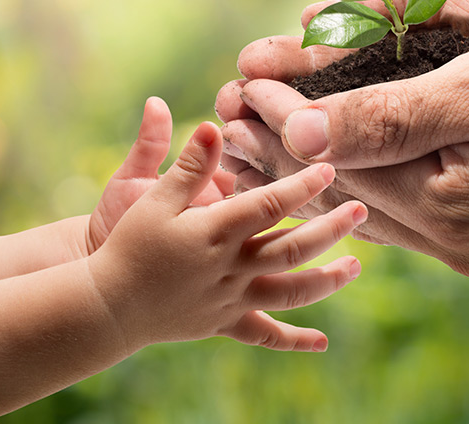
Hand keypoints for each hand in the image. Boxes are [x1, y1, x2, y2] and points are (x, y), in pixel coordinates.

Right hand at [88, 120, 365, 351]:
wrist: (106, 305)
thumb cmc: (127, 244)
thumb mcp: (151, 198)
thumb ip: (188, 165)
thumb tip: (213, 125)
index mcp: (215, 232)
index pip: (270, 205)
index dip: (303, 186)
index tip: (331, 168)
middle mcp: (231, 268)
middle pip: (292, 248)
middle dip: (332, 229)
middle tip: (362, 211)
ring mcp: (232, 299)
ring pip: (291, 292)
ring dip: (328, 279)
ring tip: (356, 267)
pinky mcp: (226, 322)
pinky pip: (266, 335)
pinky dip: (295, 340)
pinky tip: (322, 343)